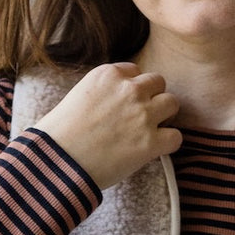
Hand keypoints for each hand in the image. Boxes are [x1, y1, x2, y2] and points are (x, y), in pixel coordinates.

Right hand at [31, 62, 181, 190]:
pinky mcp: (150, 142)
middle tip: (139, 116)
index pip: (135, 72)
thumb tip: (119, 99)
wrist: (57, 162)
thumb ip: (104, 91)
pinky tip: (155, 149)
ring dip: (163, 116)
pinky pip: (176, 136)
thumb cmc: (60, 134)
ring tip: (149, 130)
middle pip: (158, 82)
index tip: (123, 104)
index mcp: (108, 74)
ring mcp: (142, 115)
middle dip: (151, 97)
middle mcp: (129, 89)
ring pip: (172, 103)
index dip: (131, 89)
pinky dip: (169, 143)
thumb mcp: (78, 96)